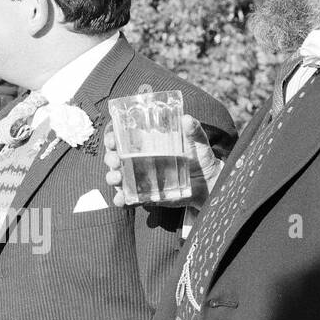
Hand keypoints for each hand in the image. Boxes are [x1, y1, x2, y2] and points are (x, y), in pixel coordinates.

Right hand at [103, 116, 221, 208]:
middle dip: (110, 158)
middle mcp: (140, 160)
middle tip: (115, 159)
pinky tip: (121, 200)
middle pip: (115, 157)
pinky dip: (122, 200)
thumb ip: (193, 131)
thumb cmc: (200, 158)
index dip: (112, 137)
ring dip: (112, 177)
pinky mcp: (146, 195)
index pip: (123, 138)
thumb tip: (187, 119)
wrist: (209, 183)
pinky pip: (129, 198)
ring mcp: (141, 179)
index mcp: (147, 144)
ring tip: (117, 178)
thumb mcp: (198, 142)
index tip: (112, 139)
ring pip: (118, 177)